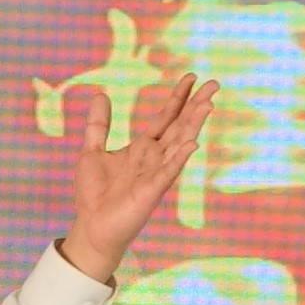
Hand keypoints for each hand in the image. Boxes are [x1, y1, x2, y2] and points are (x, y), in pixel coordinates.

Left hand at [58, 71, 218, 280]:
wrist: (90, 227)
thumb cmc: (94, 194)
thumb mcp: (92, 151)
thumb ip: (99, 125)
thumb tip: (101, 94)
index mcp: (143, 148)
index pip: (166, 118)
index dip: (178, 97)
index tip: (191, 77)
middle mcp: (154, 158)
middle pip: (180, 126)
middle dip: (195, 105)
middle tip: (214, 84)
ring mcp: (156, 174)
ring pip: (180, 144)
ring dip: (193, 124)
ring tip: (207, 104)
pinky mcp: (151, 191)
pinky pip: (168, 172)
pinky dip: (180, 158)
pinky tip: (192, 144)